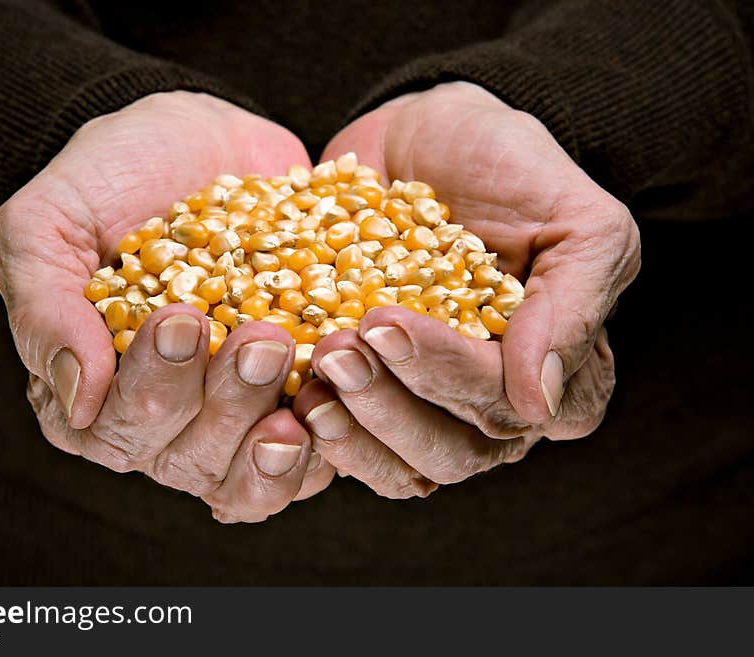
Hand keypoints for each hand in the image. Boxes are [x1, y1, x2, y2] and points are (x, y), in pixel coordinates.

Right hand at [0, 92, 334, 521]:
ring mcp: (233, 416)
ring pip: (251, 474)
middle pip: (190, 457)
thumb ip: (45, 309)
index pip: (115, 430)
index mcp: (96, 393)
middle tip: (259, 338)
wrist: (204, 141)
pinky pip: (316, 453)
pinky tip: (342, 392)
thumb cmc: (113, 178)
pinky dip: (331, 435)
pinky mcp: (295, 398)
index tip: (183, 321)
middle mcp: (164, 421)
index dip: (152, 389)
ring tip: (297, 361)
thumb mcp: (48, 223)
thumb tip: (77, 404)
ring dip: (276, 435)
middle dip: (226, 401)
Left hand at [294, 82, 639, 495]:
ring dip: (355, 429)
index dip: (453, 380)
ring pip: (403, 466)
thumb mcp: (574, 218)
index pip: (513, 412)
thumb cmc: (506, 164)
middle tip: (339, 348)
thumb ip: (575, 305)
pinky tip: (293, 395)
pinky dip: (321, 432)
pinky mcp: (374, 396)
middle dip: (392, 406)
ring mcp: (431, 404)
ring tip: (315, 372)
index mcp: (559, 370)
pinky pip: (352, 447)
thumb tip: (540, 403)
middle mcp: (496, 401)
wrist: (421, 136)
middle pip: (456, 453)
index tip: (391, 325)